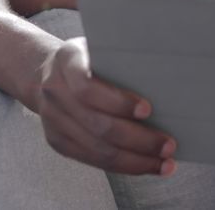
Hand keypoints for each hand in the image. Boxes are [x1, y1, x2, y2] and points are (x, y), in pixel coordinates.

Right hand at [36, 37, 176, 175]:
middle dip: (138, 139)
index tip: (148, 109)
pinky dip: (123, 166)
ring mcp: (52, 119)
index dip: (118, 101)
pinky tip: (146, 166)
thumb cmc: (88, 60)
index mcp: (67, 60)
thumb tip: (167, 79)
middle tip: (168, 145)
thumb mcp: (100, 47)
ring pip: (97, 149)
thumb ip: (121, 59)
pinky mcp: (57, 141)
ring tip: (164, 163)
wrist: (47, 72)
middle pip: (97, 124)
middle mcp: (54, 91)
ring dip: (135, 160)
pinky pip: (93, 160)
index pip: (87, 86)